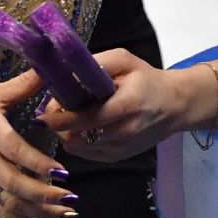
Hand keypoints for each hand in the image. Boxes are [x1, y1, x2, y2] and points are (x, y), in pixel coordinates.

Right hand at [0, 68, 76, 217]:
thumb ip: (20, 86)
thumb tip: (47, 67)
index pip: (12, 149)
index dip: (37, 163)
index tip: (62, 172)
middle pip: (12, 181)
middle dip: (43, 195)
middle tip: (70, 200)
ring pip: (7, 202)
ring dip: (38, 213)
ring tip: (65, 217)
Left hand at [37, 49, 179, 161]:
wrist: (174, 106)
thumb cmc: (146, 79)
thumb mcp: (124, 60)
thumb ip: (96, 63)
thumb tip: (65, 73)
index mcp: (128, 105)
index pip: (88, 118)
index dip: (62, 117)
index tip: (43, 112)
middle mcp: (125, 132)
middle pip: (79, 136)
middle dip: (59, 125)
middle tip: (53, 109)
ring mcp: (121, 149)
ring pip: (78, 148)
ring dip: (65, 133)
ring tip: (66, 115)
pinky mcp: (118, 157)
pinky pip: (85, 154)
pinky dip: (75, 141)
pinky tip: (79, 126)